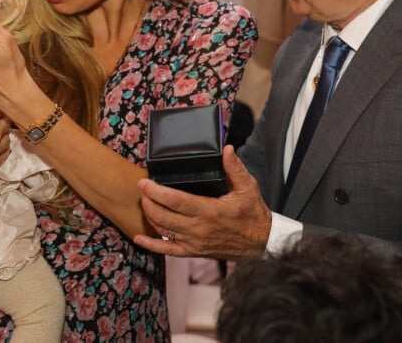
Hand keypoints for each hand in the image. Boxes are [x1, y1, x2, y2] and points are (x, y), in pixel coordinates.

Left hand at [134, 145, 271, 258]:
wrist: (262, 242)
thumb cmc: (253, 213)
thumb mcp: (248, 187)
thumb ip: (235, 168)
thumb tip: (226, 149)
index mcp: (209, 211)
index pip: (175, 200)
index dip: (156, 191)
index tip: (144, 182)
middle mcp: (199, 229)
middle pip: (163, 216)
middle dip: (148, 202)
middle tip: (142, 189)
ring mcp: (195, 242)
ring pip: (163, 231)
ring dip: (149, 217)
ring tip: (144, 202)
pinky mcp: (195, 252)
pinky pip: (169, 251)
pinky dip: (152, 245)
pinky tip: (139, 238)